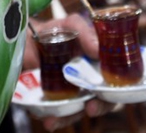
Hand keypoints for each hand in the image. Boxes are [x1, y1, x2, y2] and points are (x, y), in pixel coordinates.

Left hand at [23, 14, 113, 130]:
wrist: (26, 37)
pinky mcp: (54, 99)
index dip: (119, 90)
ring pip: (78, 110)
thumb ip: (84, 31)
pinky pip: (58, 113)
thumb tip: (97, 50)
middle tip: (90, 108)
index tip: (109, 94)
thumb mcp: (70, 25)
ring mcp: (72, 93)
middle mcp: (89, 82)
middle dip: (99, 107)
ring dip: (71, 117)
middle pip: (103, 100)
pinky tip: (48, 121)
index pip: (117, 81)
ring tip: (58, 119)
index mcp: (100, 65)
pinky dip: (55, 118)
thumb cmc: (55, 31)